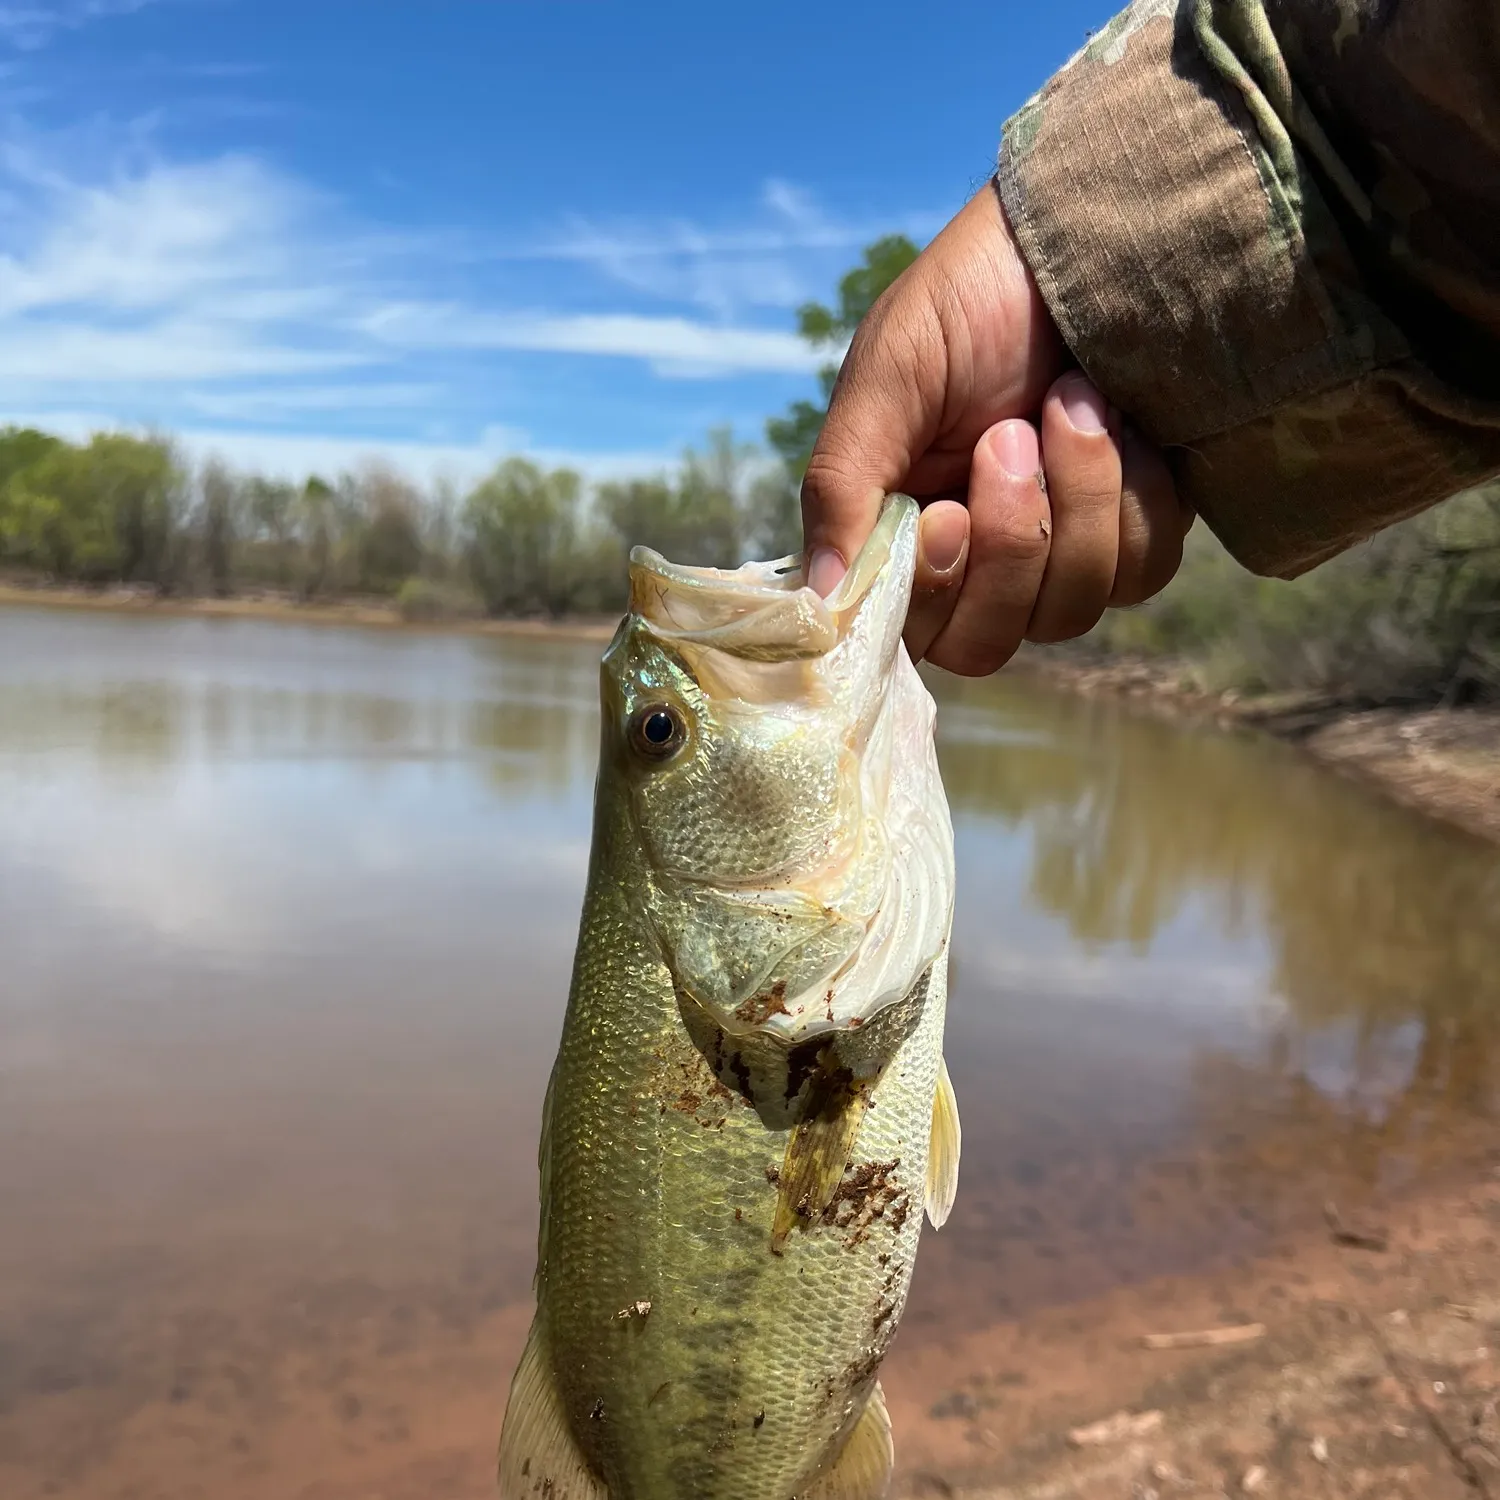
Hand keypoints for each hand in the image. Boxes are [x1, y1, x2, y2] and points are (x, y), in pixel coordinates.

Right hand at [801, 182, 1192, 676]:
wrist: (1085, 236)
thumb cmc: (970, 298)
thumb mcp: (888, 374)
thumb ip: (842, 483)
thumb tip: (817, 600)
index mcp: (902, 532)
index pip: (909, 630)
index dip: (937, 590)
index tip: (950, 511)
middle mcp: (976, 561)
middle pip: (988, 642)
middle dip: (1012, 543)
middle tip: (1013, 433)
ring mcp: (1058, 556)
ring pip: (1070, 610)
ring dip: (1079, 501)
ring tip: (1074, 401)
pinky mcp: (1133, 534)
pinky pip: (1142, 571)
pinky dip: (1136, 496)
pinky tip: (1125, 422)